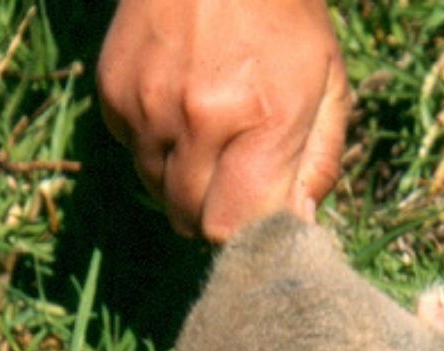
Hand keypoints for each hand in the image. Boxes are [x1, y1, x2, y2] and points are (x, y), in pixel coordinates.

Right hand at [97, 0, 351, 242]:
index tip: (261, 221)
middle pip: (191, 220)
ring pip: (159, 192)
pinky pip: (135, 153)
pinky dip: (158, 150)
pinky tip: (183, 114)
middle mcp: (197, 119)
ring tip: (215, 143)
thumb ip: (318, 164)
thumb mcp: (329, 87)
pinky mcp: (114, 92)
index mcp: (261, 123)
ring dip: (186, 186)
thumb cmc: (287, 22)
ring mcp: (148, 105)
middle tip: (239, 187)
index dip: (246, 236)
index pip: (231, 229)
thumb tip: (300, 226)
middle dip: (217, 217)